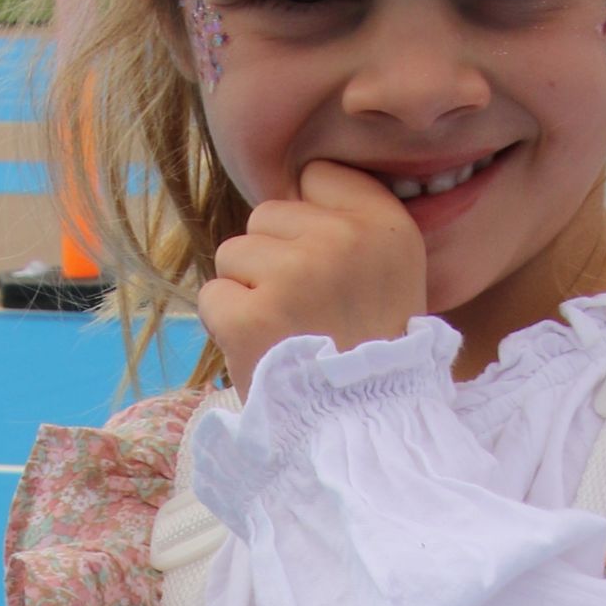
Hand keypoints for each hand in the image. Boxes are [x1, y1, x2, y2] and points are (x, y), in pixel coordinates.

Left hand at [197, 159, 424, 392]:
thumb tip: (289, 186)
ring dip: (247, 293)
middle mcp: (342, 241)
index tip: (326, 269)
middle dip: (273, 259)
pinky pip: (212, 295)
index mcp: (386, 226)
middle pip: (266, 214)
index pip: (317, 176)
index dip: (309, 222)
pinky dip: (227, 325)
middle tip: (305, 311)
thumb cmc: (368, 350)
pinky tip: (262, 349)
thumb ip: (350, 222)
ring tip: (284, 332)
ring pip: (233, 252)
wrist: (362, 429)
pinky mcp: (250, 316)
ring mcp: (293, 276)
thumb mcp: (393, 272)